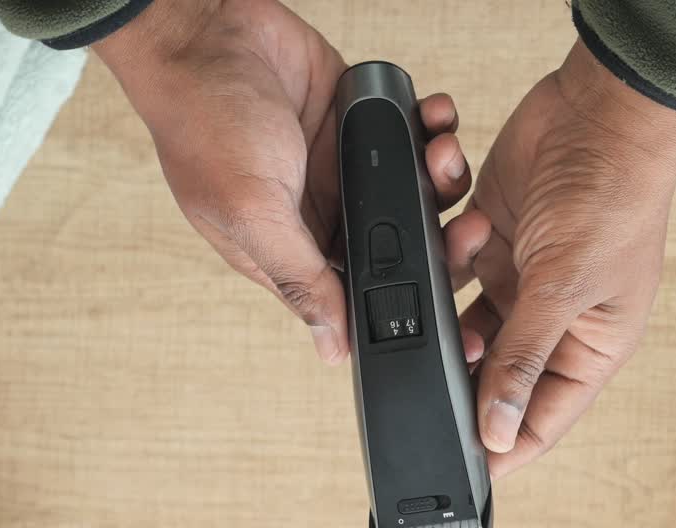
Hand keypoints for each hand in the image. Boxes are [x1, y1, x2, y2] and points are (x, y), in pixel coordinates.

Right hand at [94, 0, 474, 364]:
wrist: (205, 31)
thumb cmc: (205, 121)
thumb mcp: (250, 212)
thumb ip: (298, 276)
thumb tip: (330, 347)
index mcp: (293, 253)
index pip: (363, 296)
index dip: (410, 301)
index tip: (454, 300)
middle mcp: (326, 216)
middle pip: (407, 248)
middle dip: (445, 239)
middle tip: (470, 227)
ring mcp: (349, 168)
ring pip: (422, 192)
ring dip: (445, 176)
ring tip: (440, 151)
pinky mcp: (365, 122)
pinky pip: (418, 135)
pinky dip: (436, 127)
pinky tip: (435, 117)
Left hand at [455, 41, 675, 478]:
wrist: (600, 111)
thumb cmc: (613, 199)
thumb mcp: (564, 290)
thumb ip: (524, 361)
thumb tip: (499, 433)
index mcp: (592, 348)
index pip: (542, 419)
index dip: (503, 446)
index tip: (458, 470)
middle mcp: (557, 322)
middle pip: (498, 374)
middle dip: (466, 365)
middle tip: (436, 356)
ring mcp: (524, 282)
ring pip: (466, 320)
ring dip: (455, 299)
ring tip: (467, 262)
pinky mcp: (495, 242)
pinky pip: (453, 265)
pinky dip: (451, 248)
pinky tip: (469, 223)